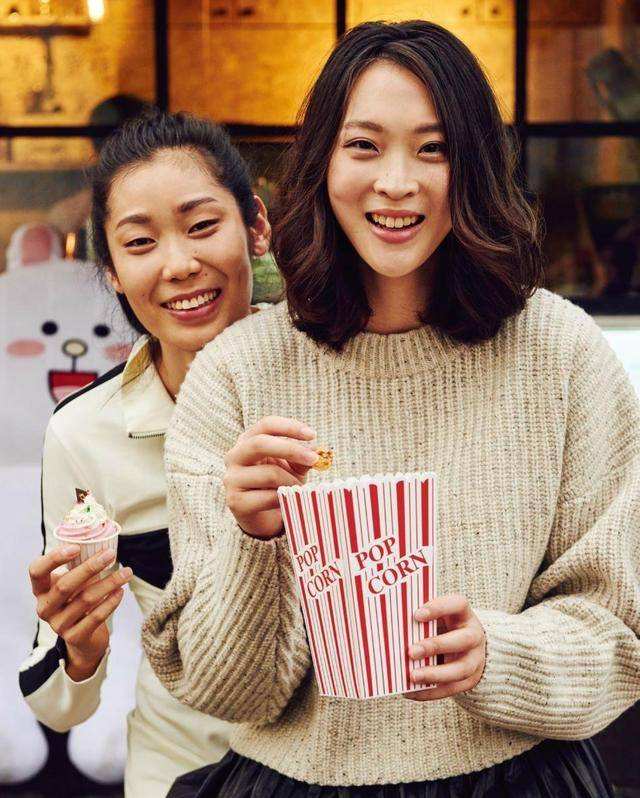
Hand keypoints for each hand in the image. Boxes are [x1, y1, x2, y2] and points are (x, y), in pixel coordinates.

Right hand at [29, 546, 132, 680]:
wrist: (84, 638)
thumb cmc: (79, 599)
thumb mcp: (76, 582)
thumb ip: (81, 565)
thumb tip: (104, 544)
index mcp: (41, 589)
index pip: (36, 570)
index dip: (54, 558)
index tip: (77, 547)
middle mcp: (45, 607)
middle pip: (64, 585)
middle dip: (90, 567)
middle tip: (111, 554)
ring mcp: (57, 624)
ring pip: (86, 599)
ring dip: (109, 583)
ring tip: (127, 572)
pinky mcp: (74, 637)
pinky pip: (95, 617)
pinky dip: (110, 602)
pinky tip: (121, 591)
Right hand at [223, 415, 317, 538]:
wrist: (263, 516)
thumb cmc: (278, 484)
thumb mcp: (293, 467)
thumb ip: (301, 458)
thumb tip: (315, 451)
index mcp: (248, 441)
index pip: (266, 425)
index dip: (290, 427)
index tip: (312, 435)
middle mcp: (235, 456)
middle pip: (259, 443)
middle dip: (291, 450)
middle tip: (314, 459)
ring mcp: (232, 479)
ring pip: (269, 474)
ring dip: (292, 482)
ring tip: (300, 489)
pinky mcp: (235, 501)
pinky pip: (268, 497)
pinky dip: (284, 499)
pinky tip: (287, 501)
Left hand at [404, 594, 485, 700]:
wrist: (467, 647)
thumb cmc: (442, 627)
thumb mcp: (437, 618)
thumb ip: (421, 620)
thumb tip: (390, 625)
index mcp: (464, 614)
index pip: (457, 604)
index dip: (439, 608)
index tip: (416, 614)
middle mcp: (474, 636)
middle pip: (463, 640)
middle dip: (436, 646)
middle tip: (411, 651)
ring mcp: (475, 660)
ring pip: (461, 670)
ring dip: (435, 674)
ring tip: (412, 676)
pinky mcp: (470, 680)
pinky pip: (452, 689)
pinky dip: (431, 692)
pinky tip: (411, 691)